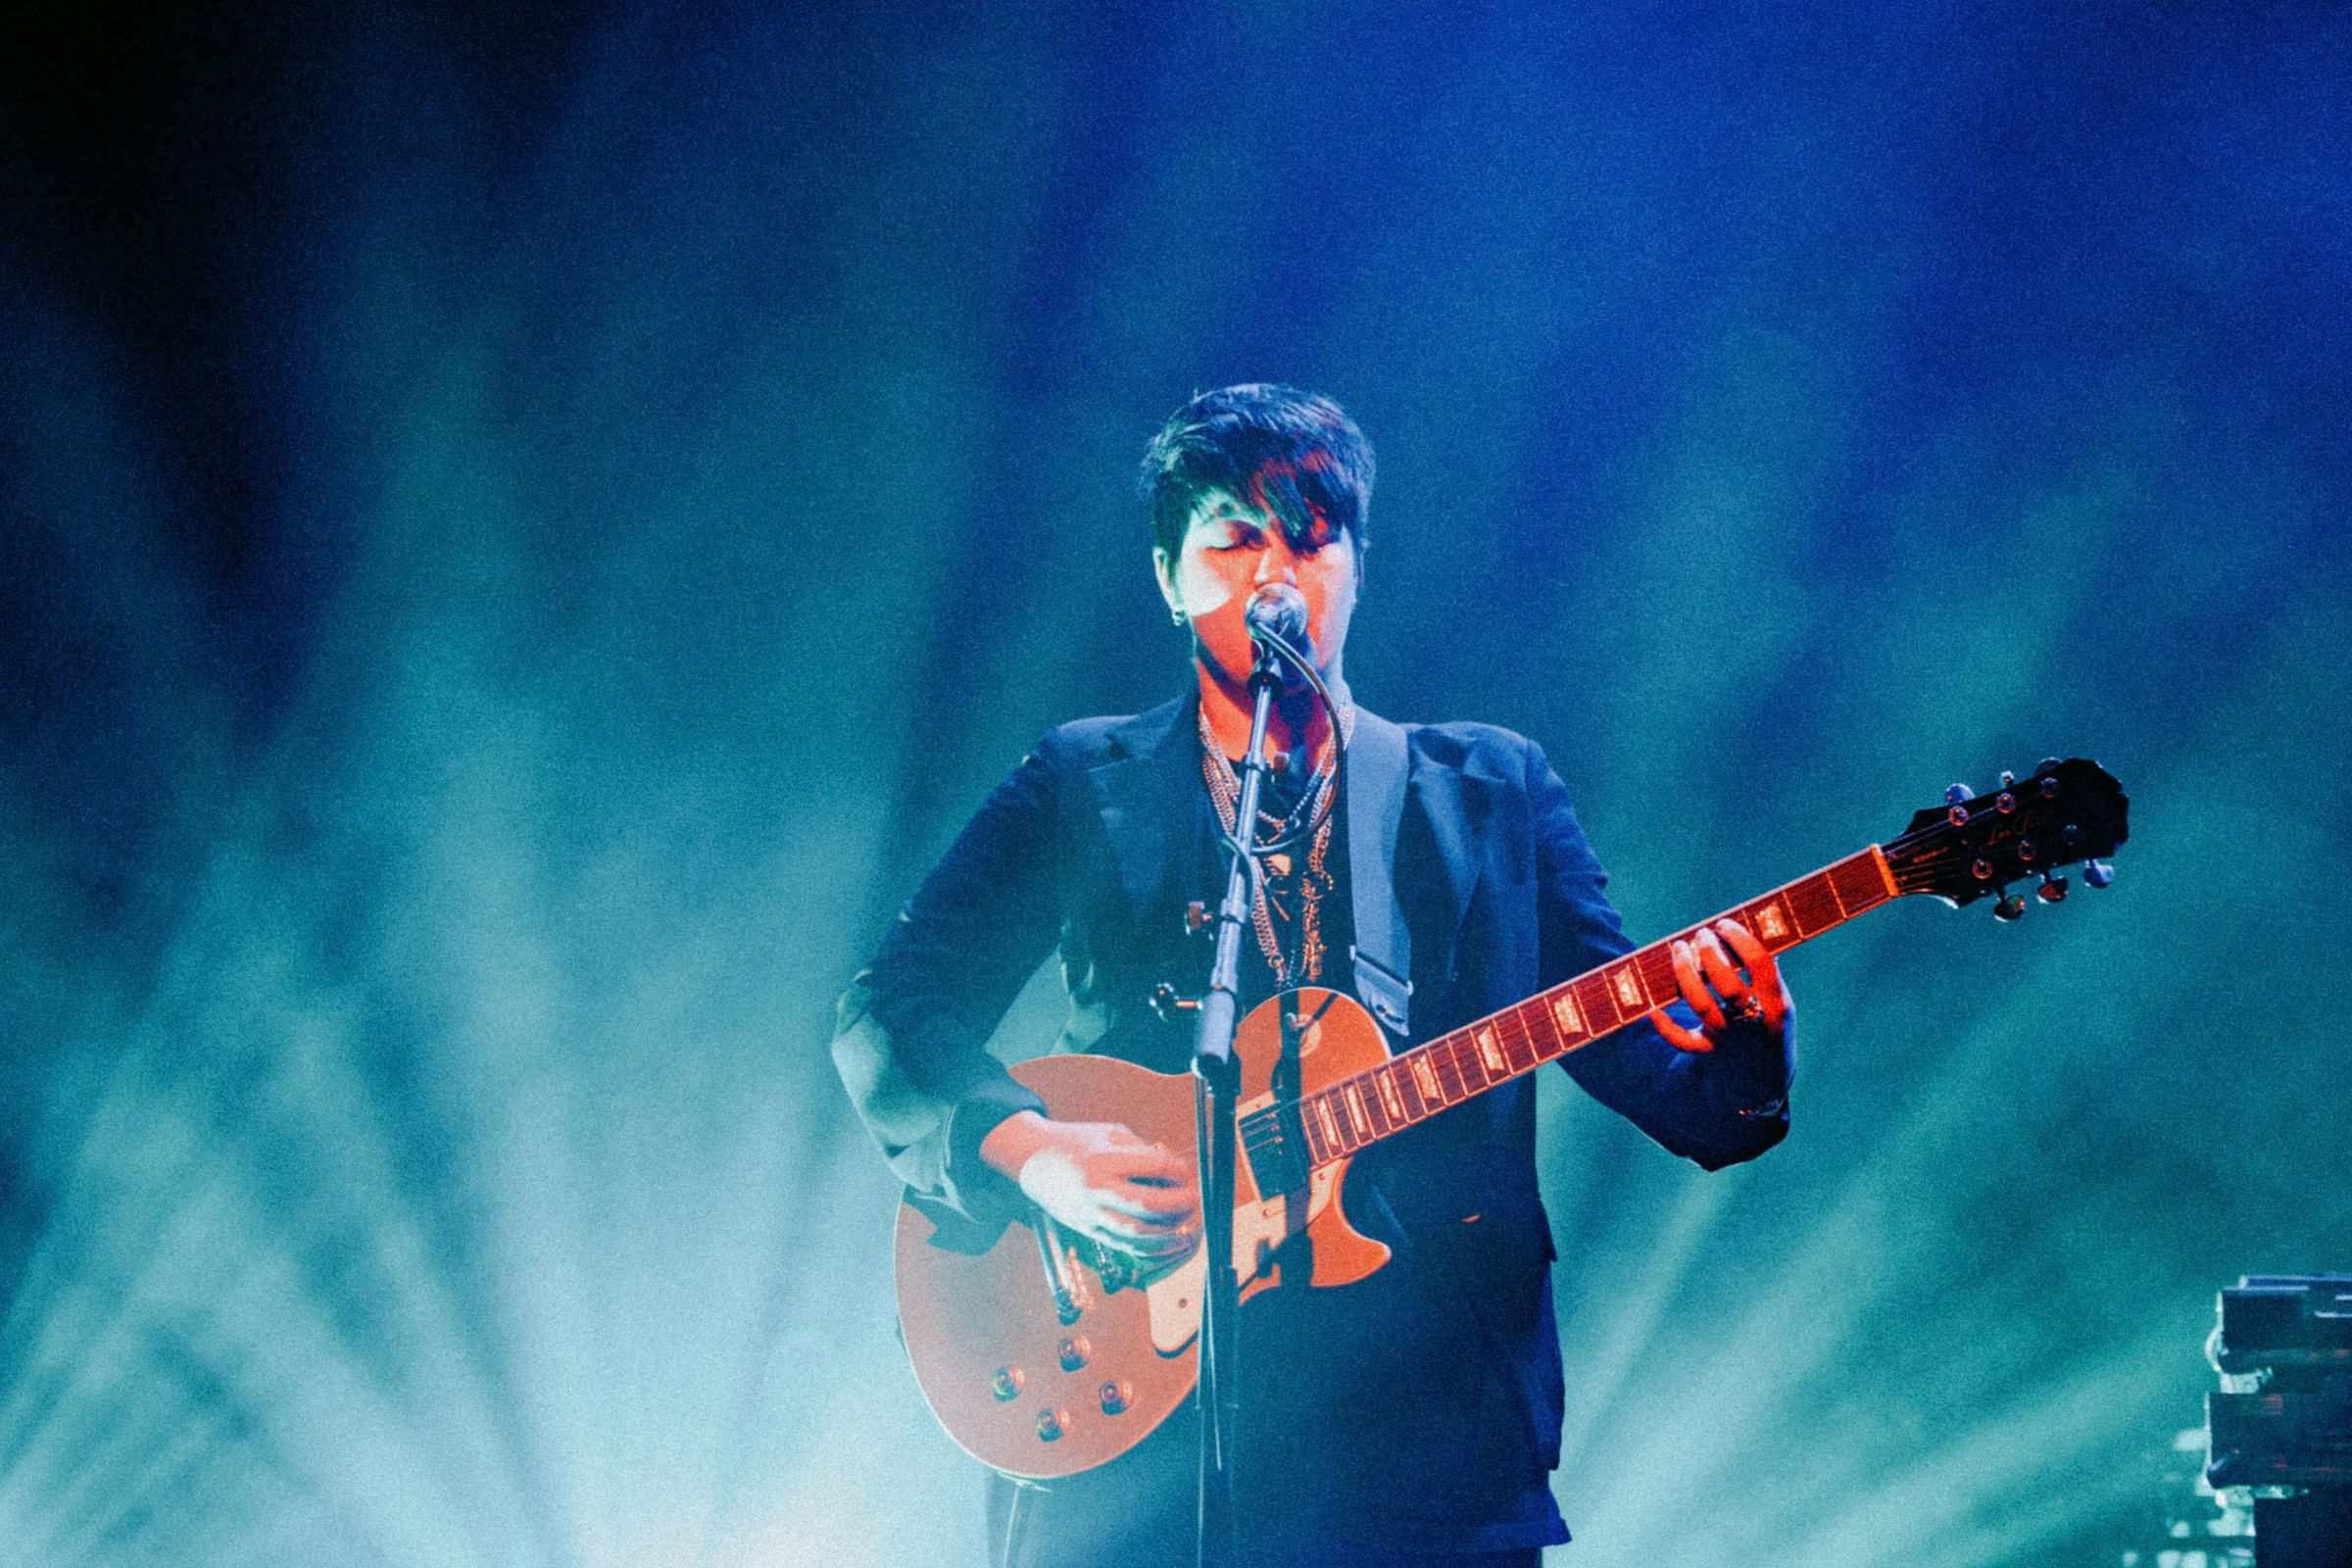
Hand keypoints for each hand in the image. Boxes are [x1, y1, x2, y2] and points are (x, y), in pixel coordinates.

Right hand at [978, 1111, 1200, 1259]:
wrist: (1033, 1161)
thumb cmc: (1074, 1142)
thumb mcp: (1110, 1134)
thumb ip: (1142, 1150)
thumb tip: (1173, 1169)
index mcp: (1104, 1161)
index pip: (1152, 1169)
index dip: (1177, 1171)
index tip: (1186, 1171)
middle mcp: (1097, 1190)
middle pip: (1147, 1206)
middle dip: (1178, 1204)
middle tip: (1193, 1199)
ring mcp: (1092, 1214)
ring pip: (1137, 1233)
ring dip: (1168, 1232)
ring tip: (1185, 1223)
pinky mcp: (1089, 1230)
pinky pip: (1124, 1245)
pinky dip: (1150, 1248)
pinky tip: (1168, 1243)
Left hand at [1650, 918, 1790, 1052]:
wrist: (1766, 1079)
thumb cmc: (1771, 1028)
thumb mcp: (1781, 1003)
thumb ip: (1765, 974)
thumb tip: (1744, 934)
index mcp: (1776, 1003)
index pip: (1760, 963)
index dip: (1740, 938)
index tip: (1724, 924)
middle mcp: (1752, 1021)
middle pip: (1727, 984)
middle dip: (1710, 954)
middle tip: (1701, 934)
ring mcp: (1729, 1038)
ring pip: (1701, 1005)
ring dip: (1685, 973)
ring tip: (1678, 948)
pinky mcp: (1708, 1053)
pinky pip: (1681, 1039)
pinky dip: (1664, 1024)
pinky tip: (1654, 1005)